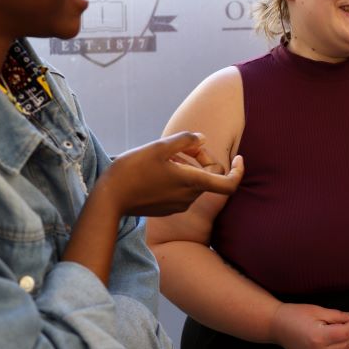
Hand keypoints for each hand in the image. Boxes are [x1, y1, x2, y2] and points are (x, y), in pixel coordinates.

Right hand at [95, 131, 242, 217]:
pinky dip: (178, 176)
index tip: (238, 157)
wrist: (109, 198)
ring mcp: (178, 205)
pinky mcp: (167, 208)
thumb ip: (186, 140)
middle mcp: (189, 197)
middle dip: (201, 157)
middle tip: (183, 146)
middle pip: (209, 175)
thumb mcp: (160, 147)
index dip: (239, 170)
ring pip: (195, 181)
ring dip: (187, 165)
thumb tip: (203, 139)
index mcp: (192, 183)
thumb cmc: (133, 169)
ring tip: (166, 156)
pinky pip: (182, 189)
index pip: (229, 184)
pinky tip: (159, 168)